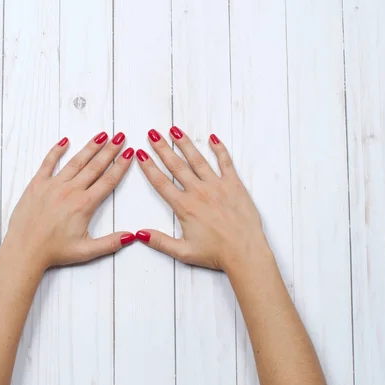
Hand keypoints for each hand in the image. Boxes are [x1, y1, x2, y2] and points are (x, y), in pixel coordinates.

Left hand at [4, 131, 135, 274]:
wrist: (24, 250)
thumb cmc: (54, 252)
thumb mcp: (87, 251)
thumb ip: (111, 242)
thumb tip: (133, 236)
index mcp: (84, 204)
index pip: (108, 180)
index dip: (121, 166)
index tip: (129, 153)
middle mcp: (70, 190)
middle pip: (95, 166)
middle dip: (110, 150)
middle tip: (120, 137)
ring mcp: (53, 185)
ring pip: (76, 162)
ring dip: (90, 147)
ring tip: (102, 135)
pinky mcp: (37, 185)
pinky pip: (48, 163)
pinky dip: (56, 151)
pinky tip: (65, 141)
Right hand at [135, 127, 267, 270]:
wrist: (245, 252)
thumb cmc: (216, 254)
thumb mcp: (183, 252)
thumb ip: (159, 241)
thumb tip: (139, 234)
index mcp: (185, 206)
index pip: (161, 182)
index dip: (149, 167)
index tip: (140, 154)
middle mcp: (199, 192)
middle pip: (176, 166)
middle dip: (162, 148)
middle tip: (153, 134)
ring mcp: (217, 186)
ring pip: (198, 160)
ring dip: (185, 144)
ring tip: (174, 130)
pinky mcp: (234, 185)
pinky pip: (225, 162)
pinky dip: (219, 149)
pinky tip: (213, 138)